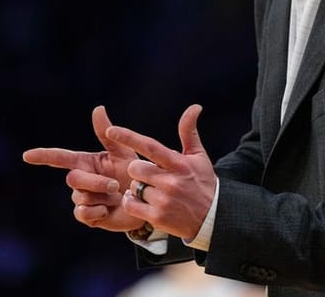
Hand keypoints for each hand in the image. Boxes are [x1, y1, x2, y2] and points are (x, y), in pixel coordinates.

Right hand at [22, 105, 143, 231]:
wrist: (147, 200)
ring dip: (102, 197)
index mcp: (86, 162)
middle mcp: (81, 180)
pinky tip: (109, 210)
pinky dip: (98, 211)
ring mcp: (83, 199)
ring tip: (117, 196)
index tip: (27, 155)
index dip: (43, 156)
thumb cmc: (134, 174)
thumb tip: (98, 108)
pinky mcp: (88, 216)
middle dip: (95, 182)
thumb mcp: (122, 152)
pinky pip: (83, 213)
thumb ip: (107, 133)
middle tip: (115, 185)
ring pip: (81, 197)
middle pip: (73, 179)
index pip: (59, 158)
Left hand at [107, 104, 216, 240]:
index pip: (150, 146)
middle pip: (135, 167)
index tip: (111, 130)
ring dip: (137, 188)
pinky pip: (131, 204)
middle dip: (138, 170)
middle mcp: (171, 181)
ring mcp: (164, 200)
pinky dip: (132, 202)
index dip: (128, 137)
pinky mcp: (158, 217)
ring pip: (133, 187)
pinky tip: (142, 202)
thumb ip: (189, 131)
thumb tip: (195, 106)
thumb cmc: (202, 182)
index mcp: (178, 163)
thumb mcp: (198, 157)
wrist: (212, 218)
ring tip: (151, 191)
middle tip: (150, 176)